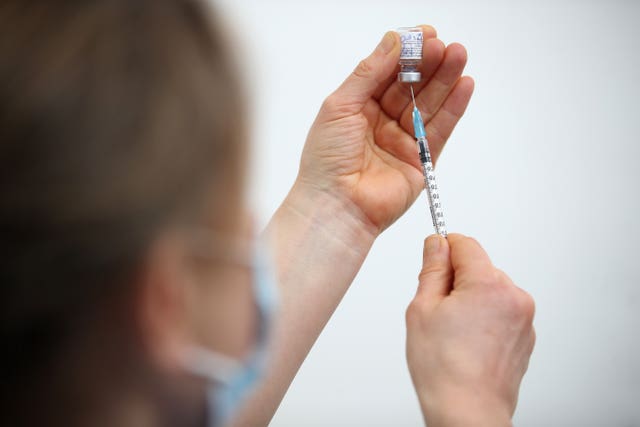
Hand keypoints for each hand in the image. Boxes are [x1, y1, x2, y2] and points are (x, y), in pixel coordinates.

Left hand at [295, 26, 472, 232]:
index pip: (387, 72)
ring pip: (429, 104)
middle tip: (444, 46)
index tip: (424, 35)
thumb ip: (369, 72)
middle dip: (428, 64)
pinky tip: (463, 86)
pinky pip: (440, 130)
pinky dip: (453, 108)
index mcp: (358, 107)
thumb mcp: (340, 105)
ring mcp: (402, 141)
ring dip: (445, 80)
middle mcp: (382, 122)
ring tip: (459, 56)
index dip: (405, 53)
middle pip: (411, 86)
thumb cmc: (326, 160)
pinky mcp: (421, 161)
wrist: (335, 205)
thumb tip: (393, 40)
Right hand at [406, 234, 534, 426]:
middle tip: (438, 309)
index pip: (465, 244)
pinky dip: (486, 317)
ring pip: (490, 289)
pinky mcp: (525, 336)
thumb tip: (436, 244)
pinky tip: (469, 341)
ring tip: (454, 331)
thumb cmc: (444, 368)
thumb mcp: (422, 308)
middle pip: (479, 267)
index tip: (433, 258)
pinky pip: (501, 311)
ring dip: (472, 298)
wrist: (468, 411)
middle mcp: (514, 296)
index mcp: (488, 284)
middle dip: (456, 280)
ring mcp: (524, 318)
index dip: (443, 248)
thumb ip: (432, 268)